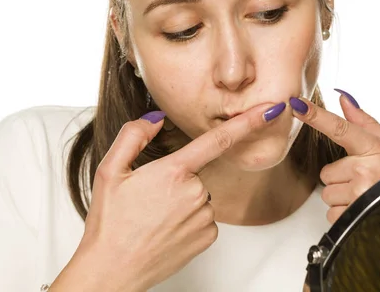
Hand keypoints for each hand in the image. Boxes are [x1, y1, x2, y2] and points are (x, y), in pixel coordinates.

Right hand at [54, 102, 283, 291]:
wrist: (112, 270)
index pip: (218, 140)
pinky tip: (167, 229)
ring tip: (154, 218)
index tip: (269, 110)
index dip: (248, 122)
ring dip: (183, 202)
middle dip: (178, 180)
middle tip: (149, 200)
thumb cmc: (110, 224)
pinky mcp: (208, 237)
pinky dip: (189, 220)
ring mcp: (204, 217)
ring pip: (200, 196)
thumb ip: (134, 136)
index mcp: (173, 172)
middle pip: (196, 173)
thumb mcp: (110, 171)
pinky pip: (205, 218)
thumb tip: (156, 119)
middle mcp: (195, 193)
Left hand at [290, 90, 379, 223]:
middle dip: (341, 179)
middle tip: (365, 181)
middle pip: (327, 173)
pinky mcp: (354, 216)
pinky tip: (363, 209)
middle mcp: (365, 169)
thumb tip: (344, 99)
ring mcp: (359, 193)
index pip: (339, 127)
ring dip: (342, 197)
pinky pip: (332, 214)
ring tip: (366, 196)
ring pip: (328, 194)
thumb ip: (364, 123)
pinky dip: (344, 215)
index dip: (316, 116)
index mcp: (373, 147)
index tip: (298, 105)